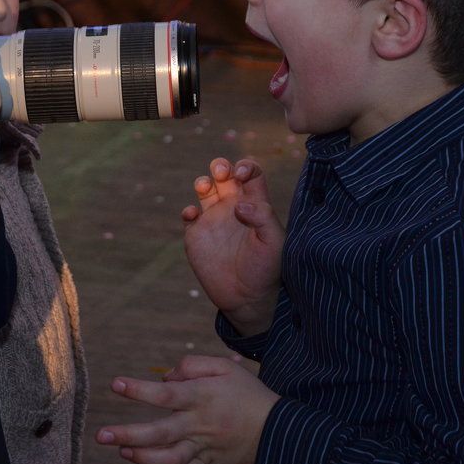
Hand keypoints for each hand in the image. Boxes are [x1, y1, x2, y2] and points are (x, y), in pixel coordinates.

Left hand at [95, 355, 279, 463]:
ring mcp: (204, 447)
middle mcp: (199, 424)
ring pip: (168, 459)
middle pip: (159, 433)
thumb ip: (193, 366)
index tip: (115, 385)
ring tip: (123, 451)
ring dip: (142, 458)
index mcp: (202, 397)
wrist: (278, 429)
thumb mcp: (225, 367)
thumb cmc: (247, 393)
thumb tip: (164, 377)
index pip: (164, 394)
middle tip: (101, 435)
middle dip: (127, 434)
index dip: (138, 390)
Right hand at [182, 158, 283, 335]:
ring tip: (204, 187)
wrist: (247, 298)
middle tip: (220, 173)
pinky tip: (193, 216)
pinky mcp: (197, 234)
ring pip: (205, 188)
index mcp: (255, 204)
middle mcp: (233, 207)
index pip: (251, 174)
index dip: (245, 167)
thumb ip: (262, 218)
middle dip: (220, 166)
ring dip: (203, 181)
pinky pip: (189, 214)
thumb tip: (240, 205)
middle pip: (225, 174)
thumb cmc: (266, 269)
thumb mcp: (274, 243)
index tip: (241, 175)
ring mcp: (213, 219)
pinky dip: (188, 210)